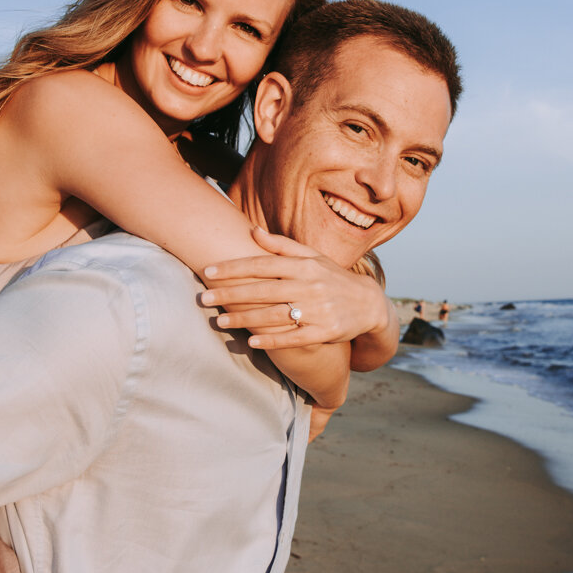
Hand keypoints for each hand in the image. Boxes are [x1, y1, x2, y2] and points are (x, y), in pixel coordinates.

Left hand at [200, 228, 390, 350]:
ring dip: (244, 319)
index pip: (263, 264)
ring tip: (219, 321)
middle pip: (263, 290)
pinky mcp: (324, 331)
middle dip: (230, 294)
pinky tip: (251, 341)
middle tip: (203, 298)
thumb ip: (281, 245)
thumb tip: (252, 231)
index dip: (234, 268)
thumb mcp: (313, 257)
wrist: (369, 304)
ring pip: (274, 315)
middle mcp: (310, 285)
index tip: (209, 271)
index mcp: (304, 265)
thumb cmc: (333, 277)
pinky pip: (294, 337)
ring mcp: (317, 310)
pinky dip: (273, 339)